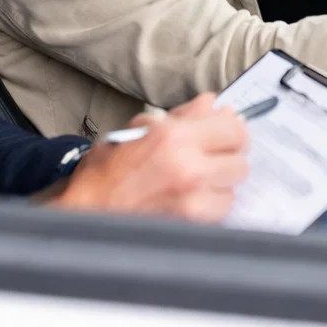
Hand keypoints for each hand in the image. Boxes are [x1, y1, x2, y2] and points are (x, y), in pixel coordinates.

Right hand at [50, 93, 248, 222]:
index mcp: (174, 136)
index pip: (234, 128)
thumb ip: (182, 116)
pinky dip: (211, 207)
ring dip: (220, 185)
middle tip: (210, 161)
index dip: (232, 131)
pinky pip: (221, 211)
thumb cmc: (106, 172)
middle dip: (227, 159)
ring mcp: (193, 198)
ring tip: (195, 184)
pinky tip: (190, 202)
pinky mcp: (192, 223)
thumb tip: (213, 104)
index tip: (225, 136)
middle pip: (241, 160)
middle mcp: (188, 166)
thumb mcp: (139, 130)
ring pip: (233, 187)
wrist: (85, 213)